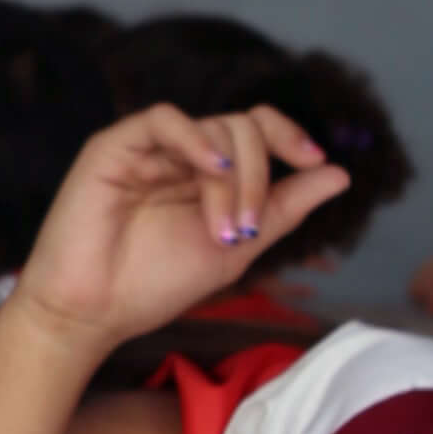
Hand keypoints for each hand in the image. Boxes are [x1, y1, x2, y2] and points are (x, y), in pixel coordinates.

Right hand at [12, 105, 348, 355]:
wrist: (93, 314)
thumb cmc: (153, 286)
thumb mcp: (238, 249)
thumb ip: (285, 209)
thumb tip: (339, 174)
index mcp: (207, 176)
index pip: (256, 130)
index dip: (289, 137)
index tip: (314, 162)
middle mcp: (180, 156)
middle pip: (243, 128)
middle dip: (259, 177)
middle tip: (245, 230)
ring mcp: (149, 149)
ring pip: (214, 127)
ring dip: (233, 178)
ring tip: (223, 230)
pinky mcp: (114, 147)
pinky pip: (165, 119)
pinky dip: (196, 138)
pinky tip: (209, 169)